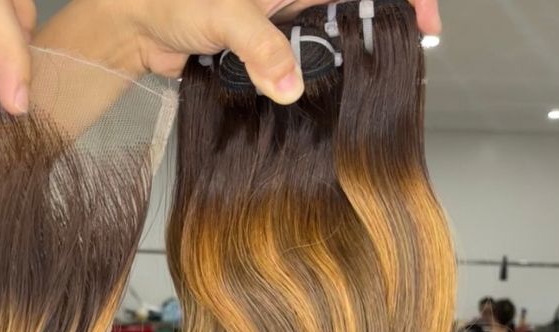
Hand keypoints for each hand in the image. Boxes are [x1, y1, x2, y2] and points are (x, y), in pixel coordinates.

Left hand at [113, 0, 441, 104]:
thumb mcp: (224, 13)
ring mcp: (280, 20)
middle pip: (353, 7)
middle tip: (403, 62)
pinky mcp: (265, 49)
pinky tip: (324, 96)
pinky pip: (300, 64)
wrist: (133, 24)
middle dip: (381, 30)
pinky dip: (313, 80)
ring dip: (347, 60)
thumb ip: (260, 46)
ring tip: (369, 86)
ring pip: (330, 39)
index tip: (424, 22)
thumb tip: (290, 86)